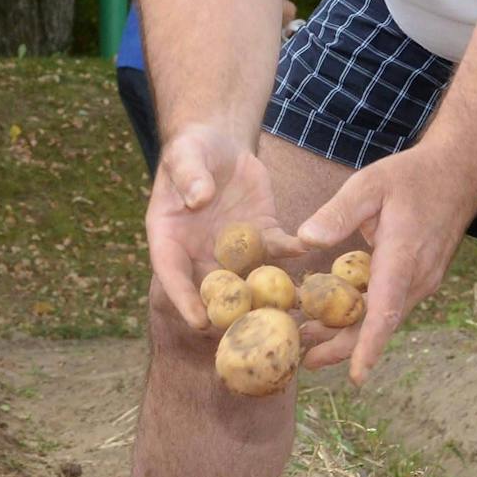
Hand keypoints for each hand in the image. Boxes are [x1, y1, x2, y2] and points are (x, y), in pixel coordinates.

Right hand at [148, 125, 297, 331]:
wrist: (220, 144)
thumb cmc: (191, 150)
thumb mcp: (185, 156)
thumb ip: (189, 176)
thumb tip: (198, 198)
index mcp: (170, 239)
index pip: (172, 274)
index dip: (184, 299)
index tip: (199, 322)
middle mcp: (201, 252)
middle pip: (214, 288)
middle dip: (232, 312)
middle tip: (251, 333)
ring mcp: (234, 247)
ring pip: (249, 278)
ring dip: (268, 295)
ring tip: (288, 310)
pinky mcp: (262, 234)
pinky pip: (277, 250)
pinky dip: (291, 253)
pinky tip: (305, 250)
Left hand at [295, 145, 469, 382]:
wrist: (457, 176)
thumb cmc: (411, 178)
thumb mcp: (370, 184)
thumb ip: (338, 212)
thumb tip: (305, 240)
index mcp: (403, 256)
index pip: (386, 309)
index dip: (368, 344)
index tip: (356, 376)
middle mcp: (417, 277)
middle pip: (379, 323)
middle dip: (344, 348)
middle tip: (305, 363)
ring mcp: (421, 281)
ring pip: (382, 317)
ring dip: (348, 332)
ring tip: (307, 344)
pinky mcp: (417, 279)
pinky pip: (387, 304)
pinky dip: (360, 315)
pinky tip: (330, 317)